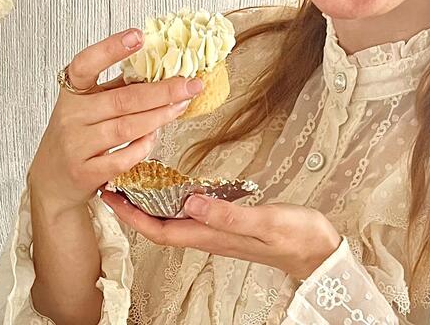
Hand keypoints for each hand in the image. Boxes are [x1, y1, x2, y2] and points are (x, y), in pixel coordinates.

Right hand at [27, 28, 204, 217]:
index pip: (85, 64)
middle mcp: (71, 116)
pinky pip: (124, 157)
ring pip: (127, 127)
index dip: (110, 48)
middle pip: (122, 99)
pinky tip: (156, 135)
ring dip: (160, 116)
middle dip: (162, 91)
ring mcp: (77, 146)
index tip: (138, 35)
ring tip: (182, 105)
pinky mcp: (86, 172)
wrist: (50, 181)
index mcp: (72, 93)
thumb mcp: (86, 107)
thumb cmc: (76, 137)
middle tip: (190, 84)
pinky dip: (145, 145)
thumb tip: (159, 68)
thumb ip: (115, 89)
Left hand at [99, 190, 342, 280]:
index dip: (131, 215)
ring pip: (172, 218)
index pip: (158, 229)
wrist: (318, 249)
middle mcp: (207, 234)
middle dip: (132, 208)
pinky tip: (172, 184)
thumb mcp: (264, 221)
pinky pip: (190, 211)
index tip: (111, 196)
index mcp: (210, 236)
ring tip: (132, 180)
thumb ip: (227, 215)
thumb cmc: (295, 236)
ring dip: (149, 202)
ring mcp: (216, 230)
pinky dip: (174, 198)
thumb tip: (190, 201)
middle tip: (112, 182)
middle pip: (158, 225)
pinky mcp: (226, 222)